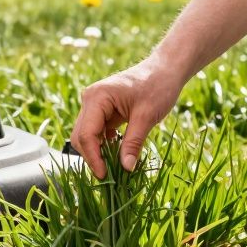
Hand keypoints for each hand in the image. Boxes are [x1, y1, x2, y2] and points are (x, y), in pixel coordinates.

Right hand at [69, 58, 184, 178]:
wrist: (165, 70)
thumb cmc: (158, 86)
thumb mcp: (147, 117)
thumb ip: (133, 143)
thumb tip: (125, 168)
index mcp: (97, 98)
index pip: (86, 134)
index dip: (93, 157)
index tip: (104, 176)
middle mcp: (90, 100)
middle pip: (81, 136)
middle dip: (93, 156)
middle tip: (109, 176)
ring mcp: (94, 105)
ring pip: (87, 135)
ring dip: (98, 152)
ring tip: (114, 167)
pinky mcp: (102, 110)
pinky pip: (97, 132)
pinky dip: (104, 145)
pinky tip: (117, 154)